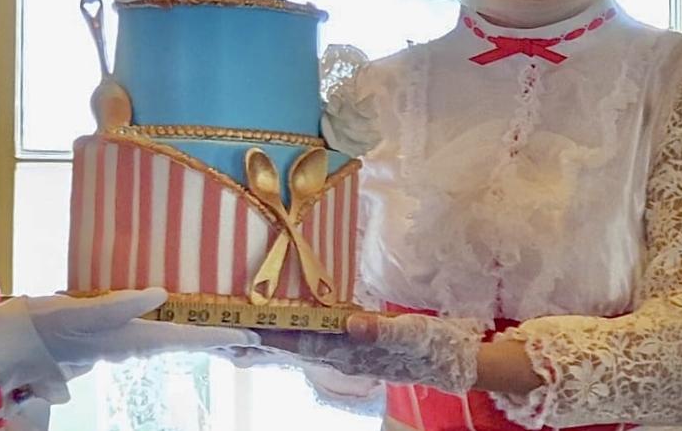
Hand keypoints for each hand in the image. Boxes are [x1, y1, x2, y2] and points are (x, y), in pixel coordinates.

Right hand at [24, 288, 258, 368]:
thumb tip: (160, 294)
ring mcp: (120, 341)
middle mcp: (131, 344)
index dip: (219, 337)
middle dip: (216, 340)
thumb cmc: (45, 326)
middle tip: (250, 339)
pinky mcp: (108, 334)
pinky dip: (173, 328)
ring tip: (223, 332)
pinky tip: (172, 319)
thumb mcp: (81, 311)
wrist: (12, 345)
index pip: (185, 338)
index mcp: (130, 339)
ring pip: (170, 339)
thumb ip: (120, 304)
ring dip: (198, 336)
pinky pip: (152, 332)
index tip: (251, 339)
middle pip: (184, 342)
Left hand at [250, 312, 482, 394]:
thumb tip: (350, 321)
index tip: (243, 326)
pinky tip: (286, 324)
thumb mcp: (411, 332)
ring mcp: (347, 351)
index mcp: (351, 350)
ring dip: (275, 335)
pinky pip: (316, 338)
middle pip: (293, 345)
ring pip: (302, 343)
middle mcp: (343, 354)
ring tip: (244, 327)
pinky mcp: (355, 344)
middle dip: (262, 336)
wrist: (454, 359)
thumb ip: (380, 327)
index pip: (302, 341)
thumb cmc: (433, 344)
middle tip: (227, 327)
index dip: (273, 333)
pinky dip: (296, 330)